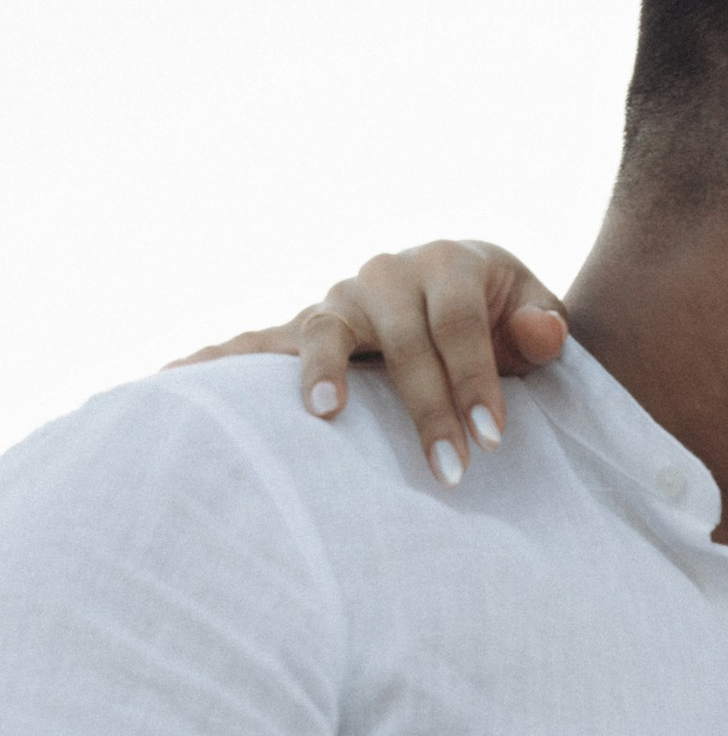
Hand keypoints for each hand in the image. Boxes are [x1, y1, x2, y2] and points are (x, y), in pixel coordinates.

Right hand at [169, 242, 567, 483]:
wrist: (466, 288)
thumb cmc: (506, 315)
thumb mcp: (535, 314)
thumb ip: (543, 326)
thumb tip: (543, 332)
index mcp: (446, 263)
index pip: (457, 326)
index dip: (474, 381)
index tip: (491, 441)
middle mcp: (386, 273)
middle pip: (400, 338)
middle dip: (425, 407)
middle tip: (449, 472)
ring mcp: (340, 298)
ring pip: (325, 331)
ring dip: (322, 372)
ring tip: (322, 415)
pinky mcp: (309, 328)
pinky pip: (260, 344)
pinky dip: (219, 358)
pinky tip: (177, 380)